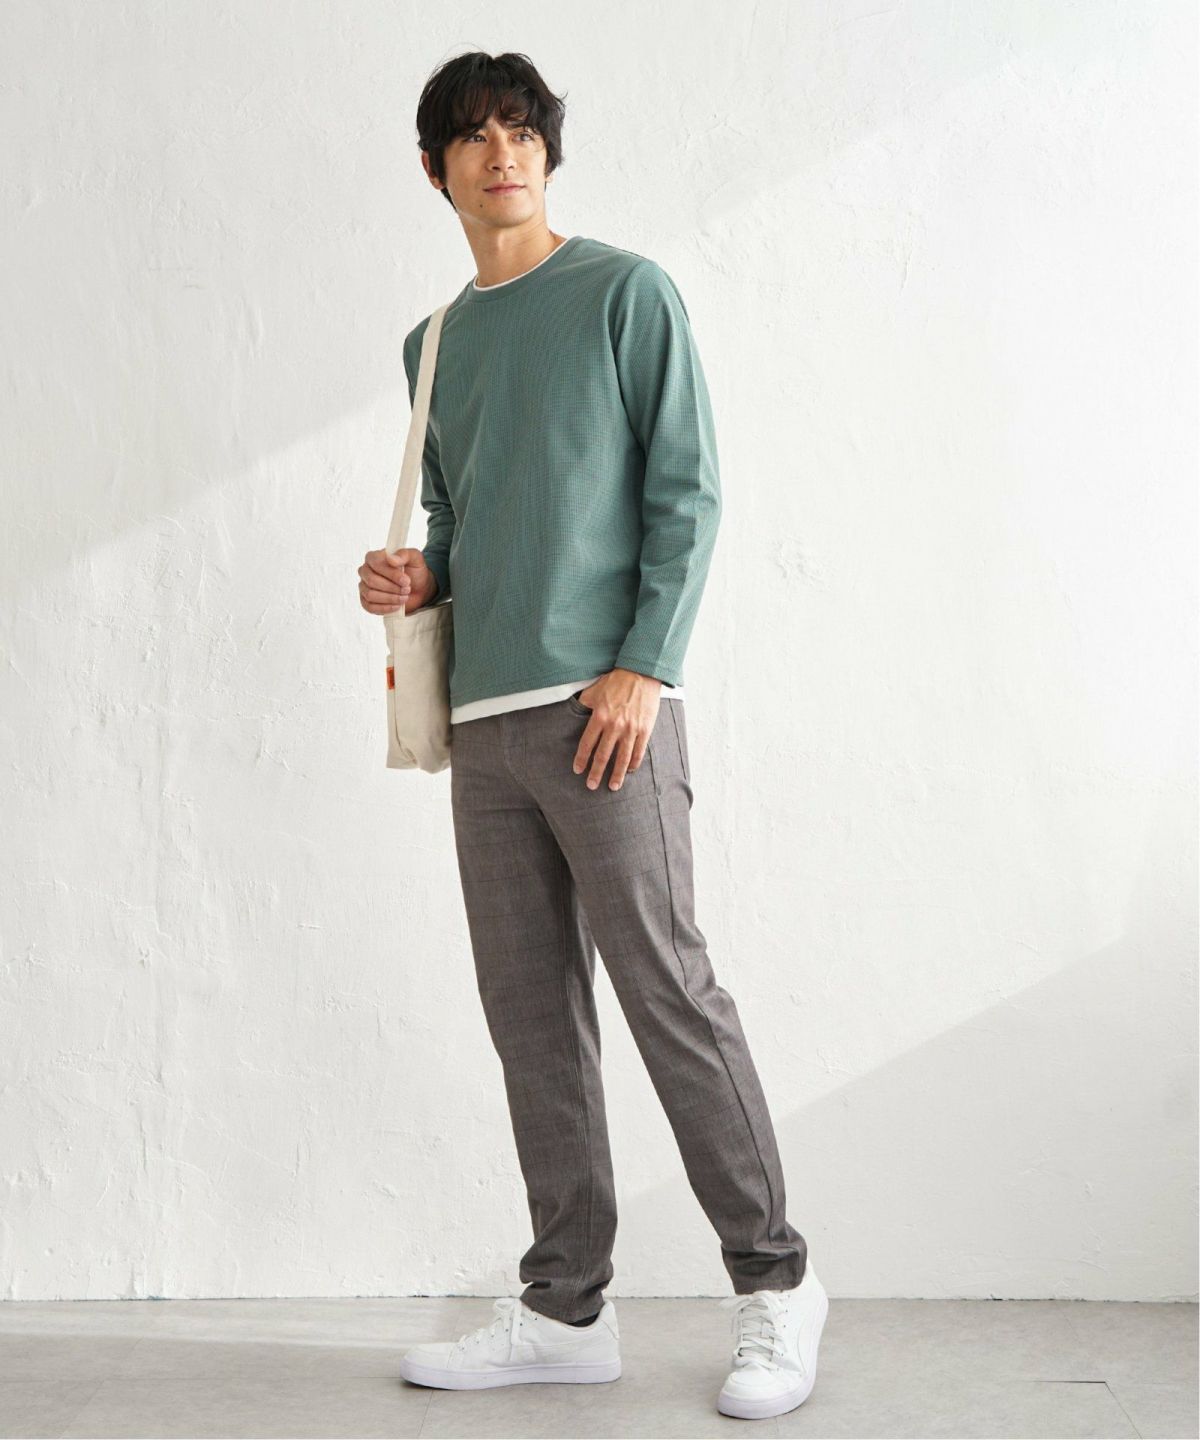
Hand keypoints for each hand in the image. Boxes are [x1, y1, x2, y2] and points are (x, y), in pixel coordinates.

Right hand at [358, 547, 437, 615]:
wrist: (419, 589)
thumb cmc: (414, 572)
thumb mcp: (415, 558)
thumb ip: (404, 554)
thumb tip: (390, 558)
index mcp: (374, 557)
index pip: (375, 564)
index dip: (391, 574)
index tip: (406, 580)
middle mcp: (365, 571)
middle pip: (372, 581)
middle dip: (392, 587)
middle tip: (407, 589)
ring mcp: (364, 587)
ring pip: (370, 595)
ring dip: (390, 598)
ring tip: (404, 597)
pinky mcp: (366, 601)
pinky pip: (369, 607)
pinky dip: (385, 608)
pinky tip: (397, 606)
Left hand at [571, 669, 663, 791]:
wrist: (641, 672)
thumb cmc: (616, 680)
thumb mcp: (594, 690)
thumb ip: (584, 704)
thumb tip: (574, 711)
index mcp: (599, 717)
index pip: (587, 744)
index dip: (581, 759)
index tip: (578, 770)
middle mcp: (614, 725)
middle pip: (603, 755)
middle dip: (596, 773)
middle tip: (591, 786)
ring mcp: (631, 729)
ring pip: (622, 758)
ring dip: (617, 775)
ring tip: (613, 787)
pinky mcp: (645, 729)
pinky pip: (639, 751)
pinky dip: (634, 763)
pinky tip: (630, 771)